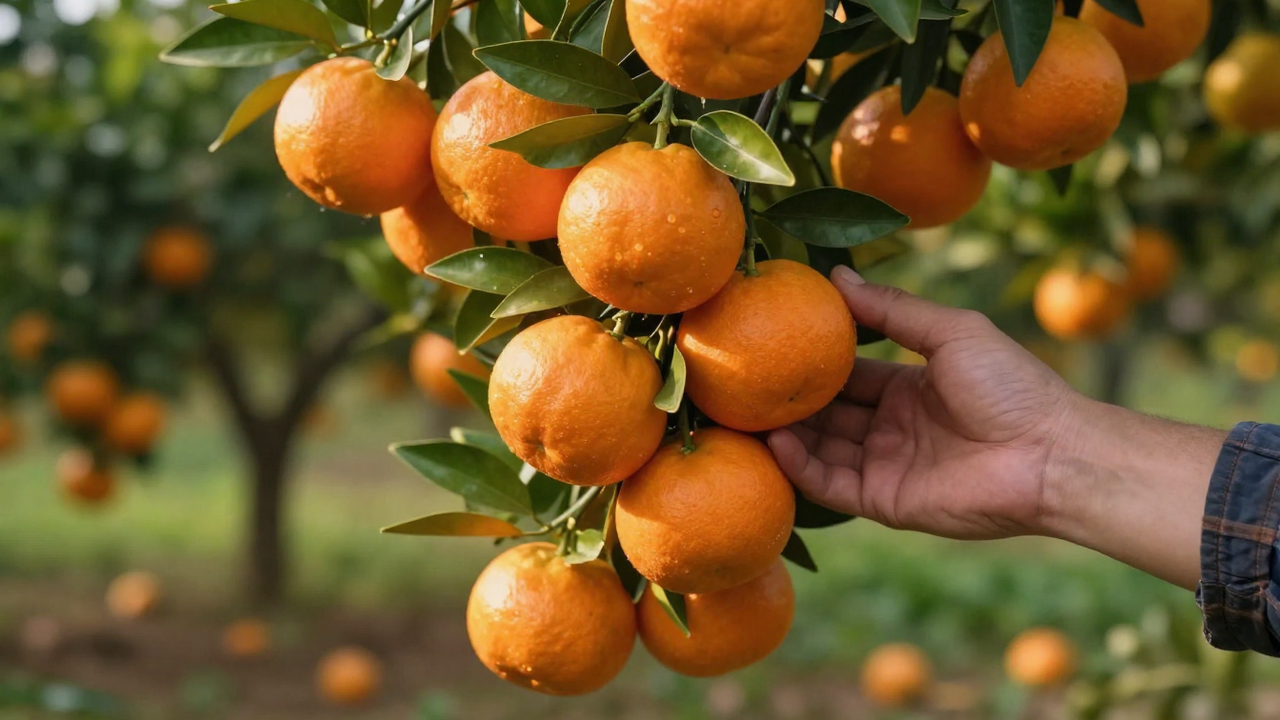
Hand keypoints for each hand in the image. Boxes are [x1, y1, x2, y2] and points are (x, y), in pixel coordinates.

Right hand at [769, 266, 1080, 540]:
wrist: (1051, 454)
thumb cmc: (1011, 386)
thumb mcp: (951, 332)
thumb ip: (893, 310)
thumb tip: (835, 275)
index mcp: (908, 388)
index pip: (847, 375)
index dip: (813, 362)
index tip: (772, 341)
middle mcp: (892, 428)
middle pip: (826, 413)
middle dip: (788, 399)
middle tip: (742, 382)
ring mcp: (886, 466)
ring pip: (820, 448)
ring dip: (785, 432)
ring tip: (744, 412)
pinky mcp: (884, 501)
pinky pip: (831, 484)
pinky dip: (801, 466)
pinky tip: (776, 442)